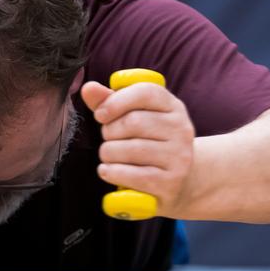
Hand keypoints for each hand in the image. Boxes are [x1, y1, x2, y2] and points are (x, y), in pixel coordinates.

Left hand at [80, 79, 194, 215]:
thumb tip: (88, 88)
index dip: (115, 101)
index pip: (145, 92)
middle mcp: (181, 129)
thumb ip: (109, 101)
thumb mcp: (133, 117)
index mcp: (173, 107)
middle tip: (108, 139)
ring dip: (108, 153)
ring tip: (109, 156)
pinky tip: (107, 170)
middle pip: (133, 122)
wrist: (176, 181)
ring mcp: (179, 157)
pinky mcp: (170, 182)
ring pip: (130, 149)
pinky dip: (112, 172)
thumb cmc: (147, 143)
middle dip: (110, 131)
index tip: (100, 115)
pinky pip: (132, 175)